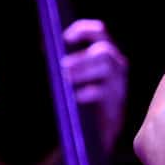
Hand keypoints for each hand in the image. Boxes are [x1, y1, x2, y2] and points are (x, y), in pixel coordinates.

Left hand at [62, 19, 128, 149]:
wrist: (90, 134)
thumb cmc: (77, 101)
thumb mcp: (72, 75)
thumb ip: (64, 61)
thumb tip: (45, 46)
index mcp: (104, 54)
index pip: (99, 32)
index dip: (83, 30)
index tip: (64, 38)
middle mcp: (116, 66)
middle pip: (104, 51)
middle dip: (82, 56)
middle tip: (63, 65)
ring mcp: (118, 84)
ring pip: (107, 66)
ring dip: (84, 70)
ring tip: (67, 79)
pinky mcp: (116, 103)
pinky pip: (104, 92)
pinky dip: (87, 92)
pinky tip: (76, 96)